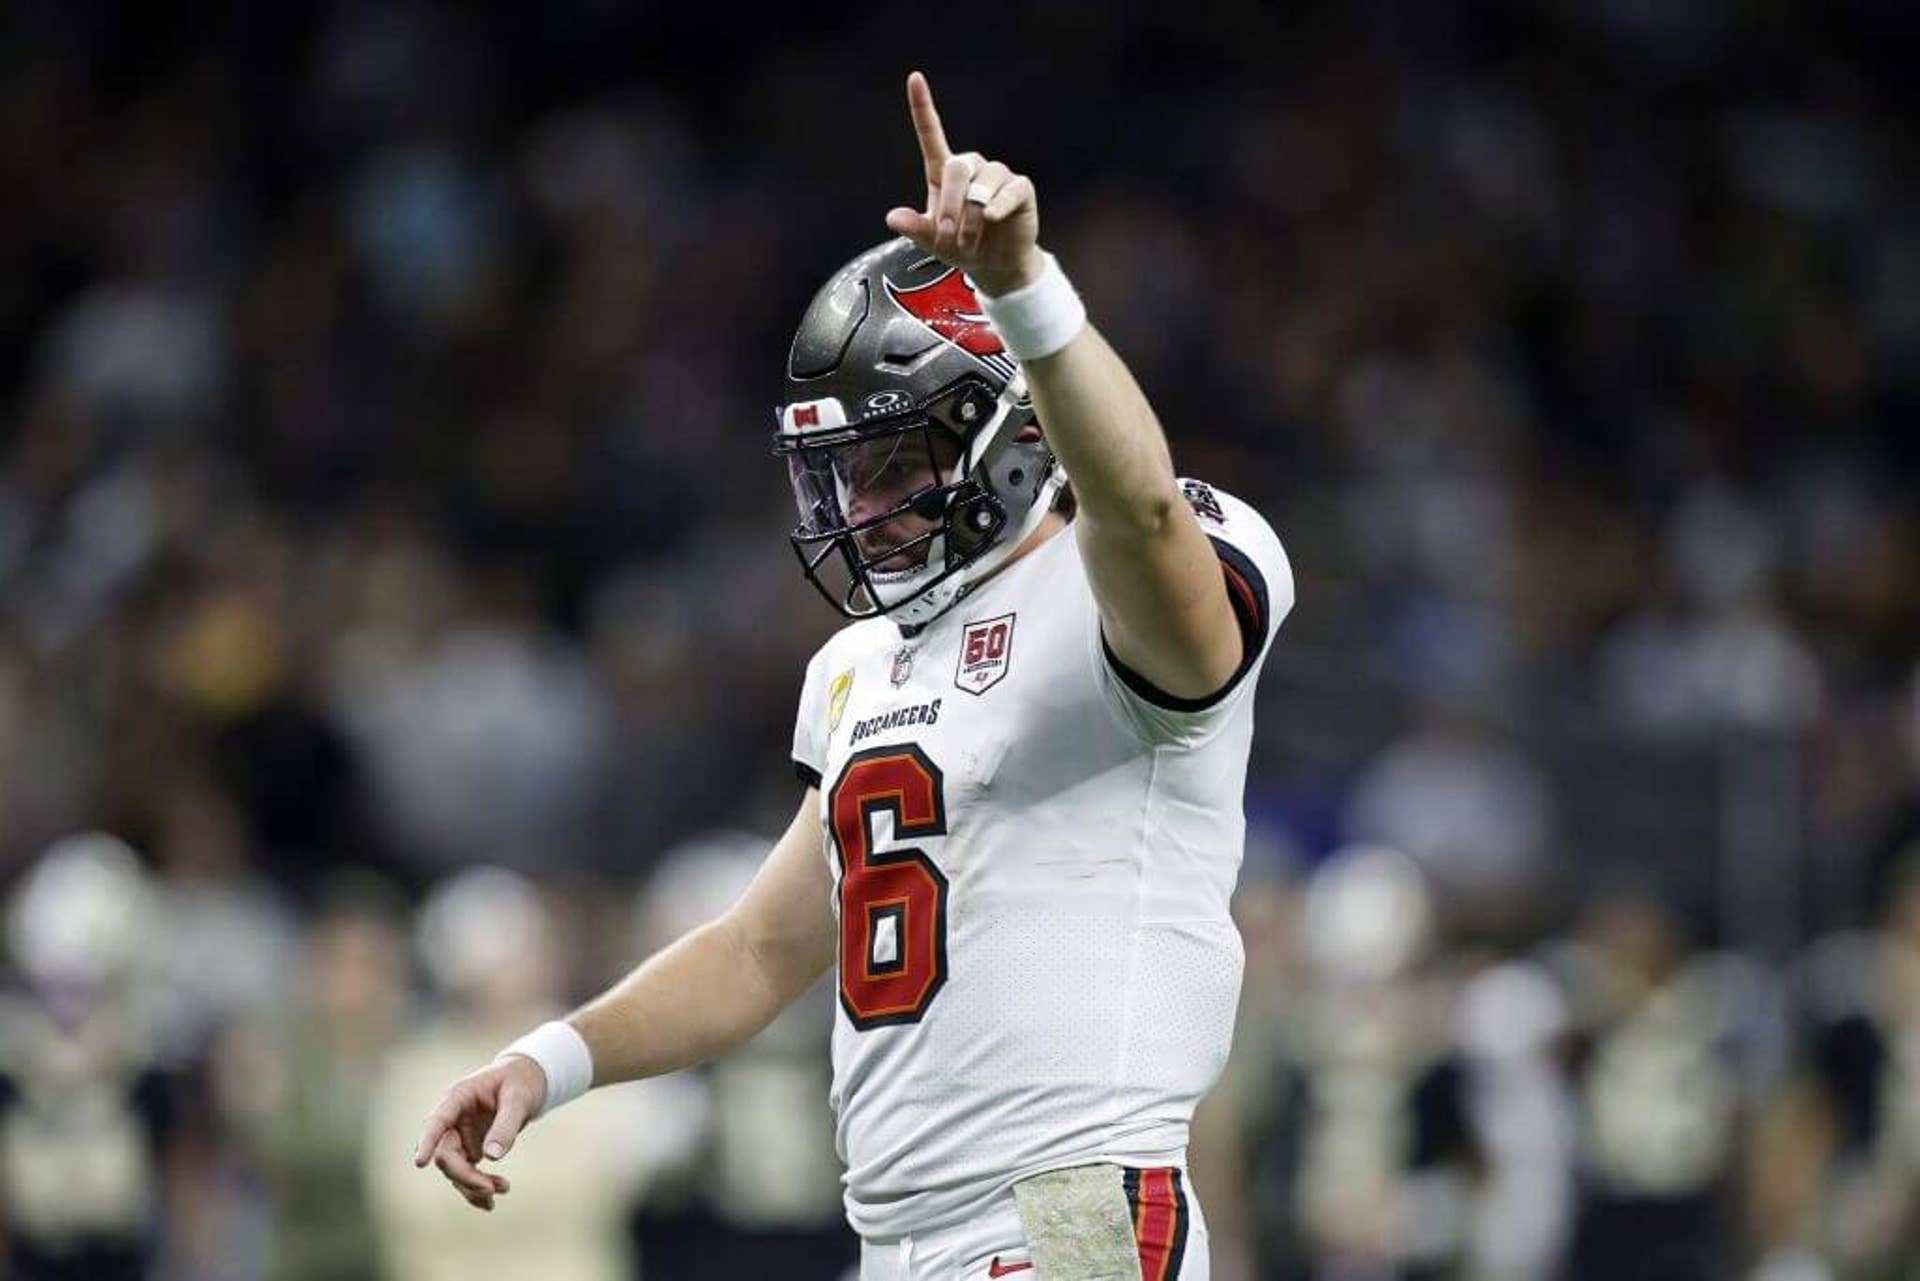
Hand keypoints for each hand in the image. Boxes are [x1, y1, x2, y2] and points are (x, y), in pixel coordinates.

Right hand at [411, 1055, 546, 1211]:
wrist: (527, 1082)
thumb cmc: (520, 1082)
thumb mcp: (519, 1099)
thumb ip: (506, 1125)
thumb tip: (492, 1156)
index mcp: (458, 1097)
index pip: (436, 1121)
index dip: (427, 1141)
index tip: (420, 1162)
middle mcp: (453, 1119)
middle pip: (446, 1153)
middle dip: (465, 1175)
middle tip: (491, 1188)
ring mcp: (459, 1136)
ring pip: (454, 1169)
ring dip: (474, 1185)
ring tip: (504, 1189)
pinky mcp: (469, 1149)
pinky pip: (465, 1173)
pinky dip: (476, 1189)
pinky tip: (490, 1203)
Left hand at [884, 71, 1042, 296]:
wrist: (996, 266)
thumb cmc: (961, 247)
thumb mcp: (932, 241)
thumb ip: (915, 228)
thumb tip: (893, 218)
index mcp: (943, 174)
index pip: (932, 134)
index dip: (923, 107)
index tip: (914, 78)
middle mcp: (971, 168)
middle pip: (957, 167)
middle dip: (950, 204)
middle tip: (948, 236)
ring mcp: (997, 177)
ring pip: (981, 185)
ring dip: (972, 218)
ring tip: (969, 242)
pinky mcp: (1019, 188)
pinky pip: (1009, 190)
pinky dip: (998, 206)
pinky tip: (992, 218)